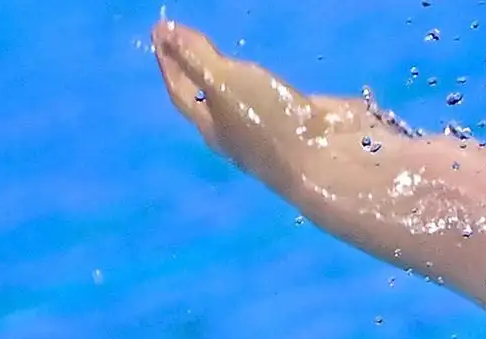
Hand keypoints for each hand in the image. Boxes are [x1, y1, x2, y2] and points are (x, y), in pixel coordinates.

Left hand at [151, 20, 411, 197]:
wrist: (327, 159)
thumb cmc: (266, 121)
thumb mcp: (222, 82)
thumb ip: (195, 56)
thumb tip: (162, 31)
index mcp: (211, 127)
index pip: (181, 91)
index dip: (168, 62)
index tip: (158, 32)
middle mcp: (236, 133)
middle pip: (206, 99)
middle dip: (193, 72)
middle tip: (183, 41)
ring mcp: (268, 131)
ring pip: (238, 101)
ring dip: (227, 79)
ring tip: (220, 55)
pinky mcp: (297, 125)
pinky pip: (269, 99)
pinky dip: (258, 83)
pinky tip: (262, 75)